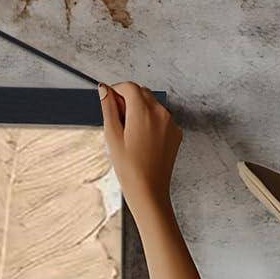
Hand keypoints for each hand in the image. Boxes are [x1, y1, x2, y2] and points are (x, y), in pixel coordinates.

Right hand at [98, 81, 181, 220]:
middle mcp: (160, 113)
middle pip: (142, 93)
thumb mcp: (112, 137)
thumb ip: (108, 108)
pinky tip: (142, 140)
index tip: (109, 100)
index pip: (129, 87)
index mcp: (143, 112)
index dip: (117, 91)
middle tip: (118, 120)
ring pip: (152, 105)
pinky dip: (151, 121)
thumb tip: (104, 90)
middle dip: (128, 99)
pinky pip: (161, 118)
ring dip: (140, 110)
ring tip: (130, 134)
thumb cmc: (130, 170)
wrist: (149, 191)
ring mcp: (170, 123)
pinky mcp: (175, 133)